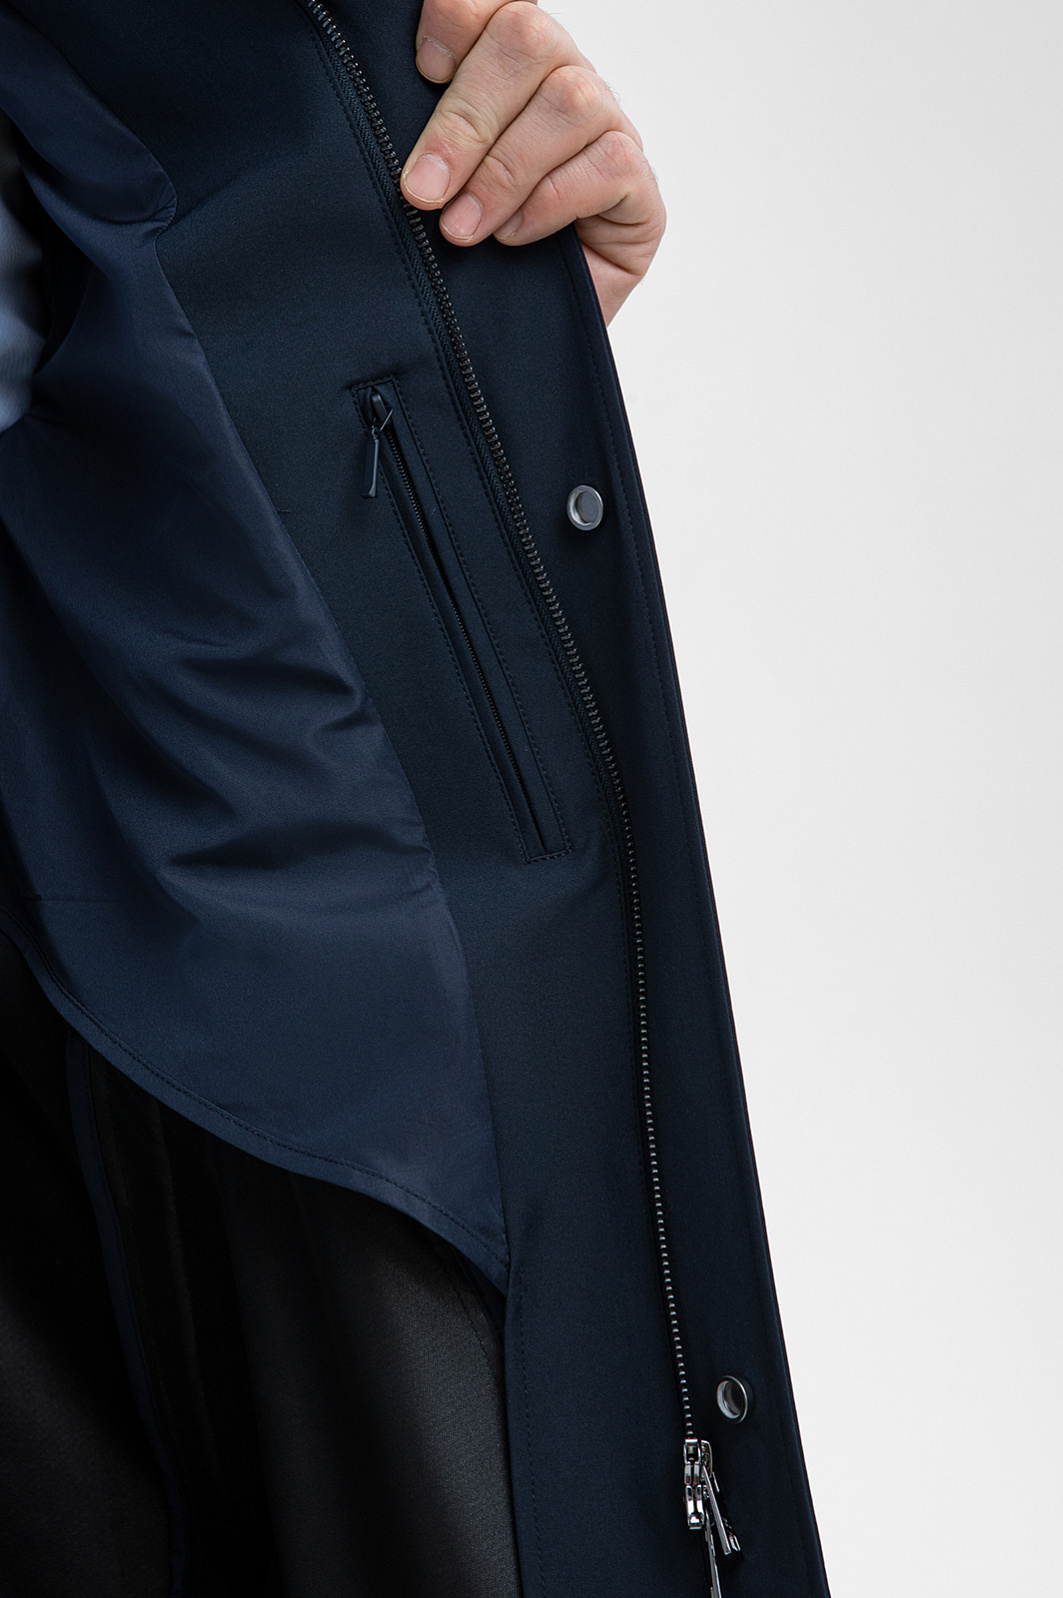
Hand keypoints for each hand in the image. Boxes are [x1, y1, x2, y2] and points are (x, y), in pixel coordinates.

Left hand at [401, 0, 664, 323]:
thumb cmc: (471, 260)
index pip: (493, 2)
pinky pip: (607, 163)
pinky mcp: (639, 186)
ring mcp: (608, 128)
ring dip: (503, 170)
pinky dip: (550, 200)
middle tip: (421, 189)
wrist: (514, 340)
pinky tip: (514, 236)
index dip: (456, 17)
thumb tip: (374, 98)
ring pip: (569, 100)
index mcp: (510, 62)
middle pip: (527, 37)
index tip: (420, 69)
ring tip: (462, 230)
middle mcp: (563, 79)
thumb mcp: (432, 186)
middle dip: (465, 117)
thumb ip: (421, 129)